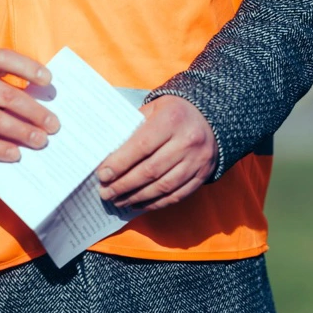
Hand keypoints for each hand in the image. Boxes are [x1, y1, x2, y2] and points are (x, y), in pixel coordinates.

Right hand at [0, 49, 58, 160]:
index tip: (48, 80)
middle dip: (34, 111)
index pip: (2, 58)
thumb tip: (40, 98)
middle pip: (6, 96)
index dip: (27, 67)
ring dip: (21, 131)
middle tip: (54, 124)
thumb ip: (1, 80)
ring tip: (40, 140)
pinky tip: (16, 154)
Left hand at [95, 95, 217, 210]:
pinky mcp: (202, 175)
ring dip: (137, 197)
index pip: (141, 146)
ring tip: (119, 200)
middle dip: (124, 185)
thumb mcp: (153, 109)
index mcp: (172, 119)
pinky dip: (155, 203)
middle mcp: (187, 141)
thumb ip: (132, 127)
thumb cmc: (172, 113)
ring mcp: (197, 160)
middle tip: (106, 192)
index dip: (120, 163)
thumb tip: (106, 154)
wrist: (209, 118)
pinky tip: (139, 204)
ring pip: (163, 186)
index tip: (103, 175)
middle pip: (151, 170)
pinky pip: (176, 195)